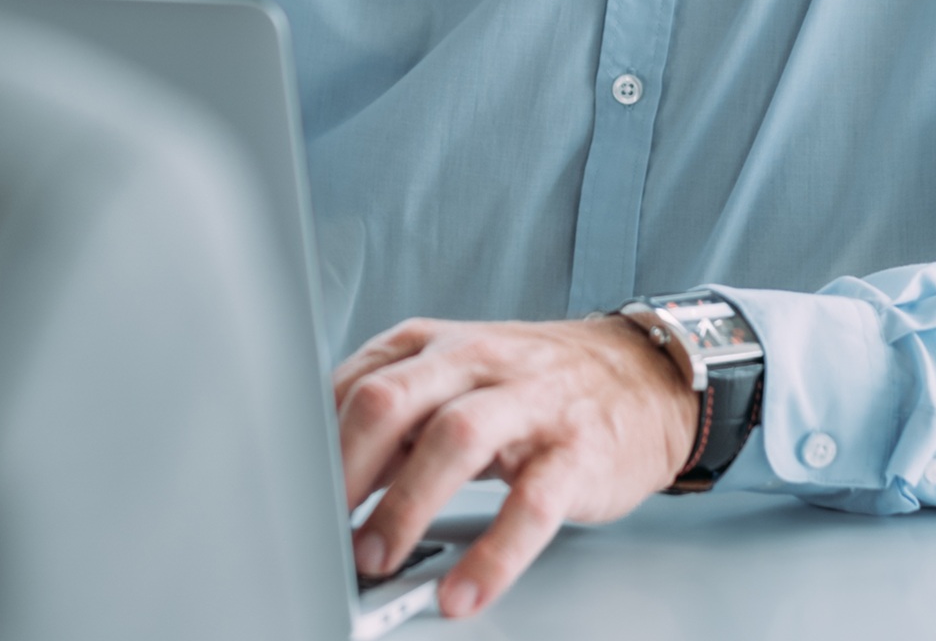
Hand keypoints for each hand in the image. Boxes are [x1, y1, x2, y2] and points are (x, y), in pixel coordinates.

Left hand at [333, 315, 694, 618]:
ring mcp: (531, 404)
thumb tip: (326, 483)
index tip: (291, 496)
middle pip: (392, 400)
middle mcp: (478, 364)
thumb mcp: (458, 381)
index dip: (315, 444)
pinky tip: (463, 590)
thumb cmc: (536, 385)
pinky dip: (493, 554)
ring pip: (455, 441)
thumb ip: (396, 422)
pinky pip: (531, 504)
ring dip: (406, 506)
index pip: (355, 384)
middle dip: (346, 470)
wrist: (645, 376)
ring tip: (378, 560)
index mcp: (436, 346)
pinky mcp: (577, 453)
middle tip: (324, 529)